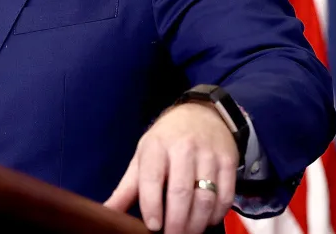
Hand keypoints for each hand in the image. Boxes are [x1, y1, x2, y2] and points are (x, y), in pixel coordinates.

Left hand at [104, 102, 238, 233]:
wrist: (202, 113)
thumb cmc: (166, 140)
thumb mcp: (143, 156)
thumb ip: (127, 188)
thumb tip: (107, 213)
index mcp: (157, 146)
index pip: (153, 178)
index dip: (152, 206)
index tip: (153, 226)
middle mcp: (183, 148)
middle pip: (181, 192)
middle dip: (176, 223)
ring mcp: (208, 154)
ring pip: (205, 197)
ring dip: (197, 223)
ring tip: (188, 233)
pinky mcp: (228, 160)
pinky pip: (225, 195)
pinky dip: (217, 214)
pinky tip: (207, 221)